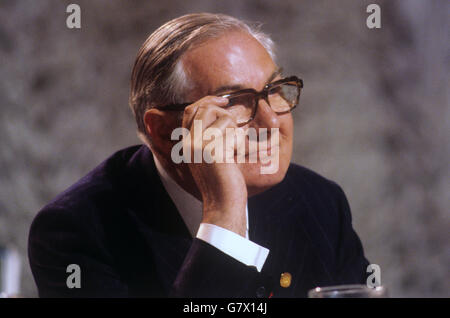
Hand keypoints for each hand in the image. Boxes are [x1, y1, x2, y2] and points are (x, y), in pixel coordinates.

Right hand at [182, 96, 246, 236]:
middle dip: (225, 114)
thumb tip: (220, 112)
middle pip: (206, 109)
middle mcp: (190, 143)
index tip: (224, 100)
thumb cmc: (222, 183)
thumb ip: (210, 137)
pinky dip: (243, 142)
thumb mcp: (211, 157)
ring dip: (236, 130)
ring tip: (236, 149)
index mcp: (187, 144)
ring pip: (224, 119)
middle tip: (234, 130)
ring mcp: (199, 146)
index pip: (191, 111)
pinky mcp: (213, 151)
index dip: (207, 100)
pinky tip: (240, 156)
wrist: (222, 205)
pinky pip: (234, 133)